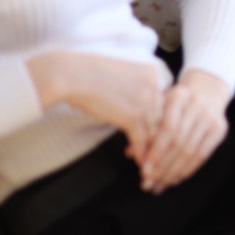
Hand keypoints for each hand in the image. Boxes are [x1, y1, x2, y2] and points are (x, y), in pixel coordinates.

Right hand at [26, 52, 165, 163]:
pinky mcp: (132, 117)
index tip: (154, 131)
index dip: (158, 119)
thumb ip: (136, 88)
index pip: (163, 101)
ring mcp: (145, 101)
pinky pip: (141, 140)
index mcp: (152, 72)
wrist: (72, 75)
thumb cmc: (89, 74)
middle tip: (153, 150)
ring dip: (151, 149)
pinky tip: (139, 162)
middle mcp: (153, 85)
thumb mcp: (122, 74)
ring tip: (148, 161)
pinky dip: (141, 153)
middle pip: (162, 117)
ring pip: (155, 131)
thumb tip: (138, 108)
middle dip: (157, 136)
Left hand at [140, 70, 230, 193]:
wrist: (205, 92)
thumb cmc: (175, 103)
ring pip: (190, 151)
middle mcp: (197, 104)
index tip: (144, 170)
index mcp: (178, 96)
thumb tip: (131, 153)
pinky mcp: (220, 128)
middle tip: (149, 182)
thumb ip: (146, 127)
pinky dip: (188, 169)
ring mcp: (210, 116)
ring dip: (173, 171)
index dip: (156, 151)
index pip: (167, 128)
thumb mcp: (159, 107)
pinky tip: (176, 178)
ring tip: (159, 184)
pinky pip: (203, 154)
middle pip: (178, 142)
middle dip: (162, 166)